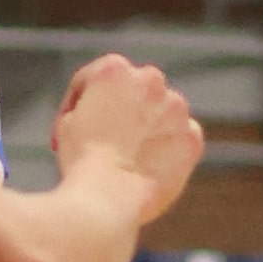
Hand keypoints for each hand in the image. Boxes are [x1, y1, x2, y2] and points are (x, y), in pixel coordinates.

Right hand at [53, 54, 203, 224]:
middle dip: (121, 107)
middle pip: (133, 88)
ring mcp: (176, 109)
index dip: (80, 101)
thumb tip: (106, 113)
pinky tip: (147, 162)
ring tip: (127, 153)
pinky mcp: (192, 138)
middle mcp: (150, 80)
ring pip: (161, 110)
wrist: (109, 194)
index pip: (95, 77)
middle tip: (103, 135)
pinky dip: (167, 145)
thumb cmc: (82, 156)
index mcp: (114, 68)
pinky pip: (180, 135)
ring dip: (147, 124)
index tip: (75, 123)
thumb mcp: (70, 118)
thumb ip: (93, 104)